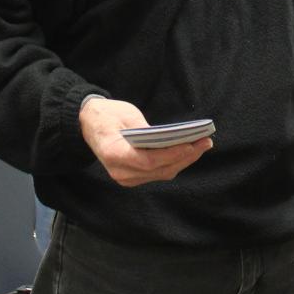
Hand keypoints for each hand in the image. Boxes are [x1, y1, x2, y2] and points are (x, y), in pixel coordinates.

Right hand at [79, 97, 212, 187]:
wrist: (88, 123)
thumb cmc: (108, 115)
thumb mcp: (126, 115)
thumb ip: (147, 130)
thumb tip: (173, 138)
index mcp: (113, 153)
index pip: (148, 160)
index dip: (172, 154)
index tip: (191, 145)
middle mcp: (119, 171)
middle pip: (159, 169)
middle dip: (185, 156)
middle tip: (206, 142)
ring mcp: (125, 177)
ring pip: (161, 173)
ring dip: (183, 161)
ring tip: (202, 145)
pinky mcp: (131, 177)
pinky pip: (157, 173)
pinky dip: (174, 163)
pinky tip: (189, 151)